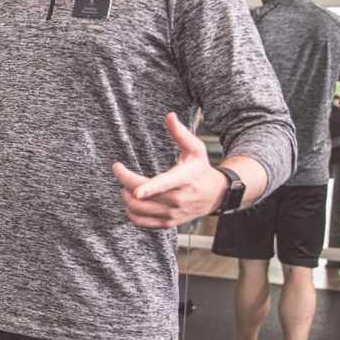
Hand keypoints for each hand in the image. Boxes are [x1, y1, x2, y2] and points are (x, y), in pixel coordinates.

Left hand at [111, 112, 226, 228]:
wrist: (217, 195)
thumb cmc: (201, 169)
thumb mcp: (195, 149)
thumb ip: (180, 133)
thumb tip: (170, 116)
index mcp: (183, 179)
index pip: (163, 185)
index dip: (148, 188)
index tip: (134, 189)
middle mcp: (178, 199)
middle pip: (142, 197)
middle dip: (125, 182)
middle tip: (121, 172)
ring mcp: (172, 214)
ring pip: (138, 210)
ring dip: (125, 197)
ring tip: (127, 186)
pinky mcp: (168, 223)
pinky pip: (141, 223)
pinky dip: (131, 213)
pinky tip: (133, 202)